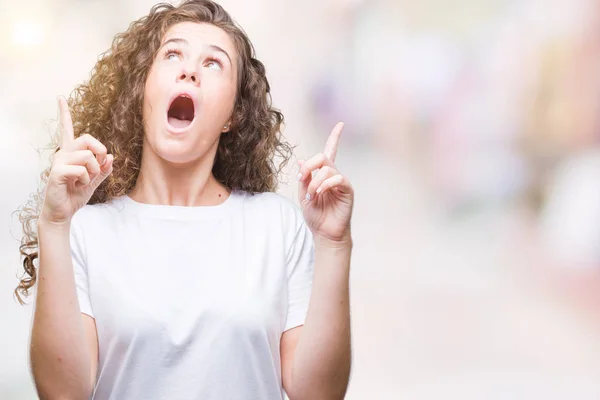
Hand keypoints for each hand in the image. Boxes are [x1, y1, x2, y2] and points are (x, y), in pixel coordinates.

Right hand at [39, 96, 113, 224]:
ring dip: (94, 171)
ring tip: (84, 181)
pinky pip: (82, 169)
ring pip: (88, 156)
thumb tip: (111, 156)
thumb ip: (104, 169)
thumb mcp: (95, 181)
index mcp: (71, 153)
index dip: (64, 113)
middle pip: (88, 139)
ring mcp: (58, 161)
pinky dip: (86, 179)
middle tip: (99, 167)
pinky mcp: (57, 172)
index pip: (67, 129)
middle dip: (100, 152)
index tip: (59, 98)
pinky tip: (77, 185)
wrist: (63, 212)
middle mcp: (63, 153)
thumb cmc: (76, 194)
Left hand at [297, 122, 353, 244]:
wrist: (324, 233)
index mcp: (323, 175)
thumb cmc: (316, 216)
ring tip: (312, 195)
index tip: (341, 124)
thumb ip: (303, 178)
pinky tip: (319, 194)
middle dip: (310, 165)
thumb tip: (301, 161)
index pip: (330, 152)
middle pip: (323, 156)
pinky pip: (337, 179)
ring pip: (327, 169)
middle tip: (303, 179)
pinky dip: (325, 184)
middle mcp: (334, 176)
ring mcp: (341, 182)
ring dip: (315, 182)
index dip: (335, 138)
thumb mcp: (303, 195)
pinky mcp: (347, 190)